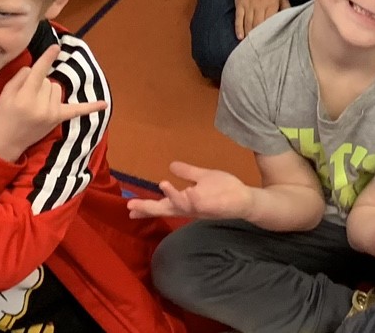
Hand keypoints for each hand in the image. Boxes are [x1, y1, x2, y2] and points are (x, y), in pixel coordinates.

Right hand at [0, 44, 107, 162]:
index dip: (47, 58)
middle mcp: (40, 105)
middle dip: (39, 84)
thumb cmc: (4, 114)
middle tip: (27, 97)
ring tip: (35, 104)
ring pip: (57, 88)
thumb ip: (21, 77)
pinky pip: (77, 110)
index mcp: (25, 97)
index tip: (56, 47)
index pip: (39, 72)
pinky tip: (104, 104)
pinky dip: (90, 107)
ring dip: (49, 91)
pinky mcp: (58, 119)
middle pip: (48, 80)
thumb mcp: (6, 93)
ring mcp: (51, 113)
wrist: (7, 141)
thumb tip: (38, 68)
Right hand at [126, 160, 253, 220]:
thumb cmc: (224, 191)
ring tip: (161, 185)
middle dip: (149, 208)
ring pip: (182, 205)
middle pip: (166, 209)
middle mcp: (191, 207)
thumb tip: (171, 166)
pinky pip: (198, 203)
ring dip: (171, 197)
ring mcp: (201, 207)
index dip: (146, 207)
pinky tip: (184, 190)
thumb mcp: (203, 178)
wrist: (246, 198)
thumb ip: (188, 173)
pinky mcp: (212, 205)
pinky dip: (190, 198)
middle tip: (131, 207)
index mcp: (186, 201)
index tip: (128, 208)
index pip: (163, 205)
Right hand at [233, 0, 290, 40]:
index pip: (271, 21)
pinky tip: (240, 37)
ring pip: (249, 24)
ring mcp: (248, 6)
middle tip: (261, 49)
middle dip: (260, 37)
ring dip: (250, 35)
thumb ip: (286, 6)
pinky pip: (238, 19)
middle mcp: (259, 7)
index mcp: (271, 4)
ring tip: (251, 45)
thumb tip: (290, 18)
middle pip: (259, 25)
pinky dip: (239, 28)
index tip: (272, 43)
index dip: (271, 33)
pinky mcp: (239, 5)